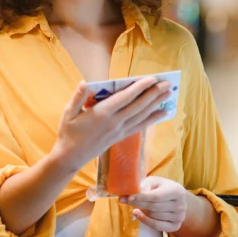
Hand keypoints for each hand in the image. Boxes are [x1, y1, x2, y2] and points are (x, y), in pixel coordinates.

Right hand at [52, 77, 170, 172]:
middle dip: (154, 94)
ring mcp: (119, 131)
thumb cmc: (68, 133)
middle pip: (139, 106)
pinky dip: (152, 119)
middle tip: (168, 83)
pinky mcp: (121, 137)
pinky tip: (161, 113)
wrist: (71, 157)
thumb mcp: (68, 113)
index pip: (125, 98)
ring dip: (157, 104)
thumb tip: (85, 83)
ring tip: (169, 94)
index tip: (152, 78)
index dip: (140, 88)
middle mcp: (114, 123)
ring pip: (142, 116)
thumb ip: (78, 98)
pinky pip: (140, 126)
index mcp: (102, 114)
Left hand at [120, 177, 187, 232]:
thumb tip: (127, 195)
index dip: (141, 198)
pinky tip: (138, 214)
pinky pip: (156, 226)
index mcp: (177, 191)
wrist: (176, 198)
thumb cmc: (162, 187)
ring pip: (153, 216)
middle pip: (153, 207)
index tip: (127, 197)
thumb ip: (143, 186)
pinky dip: (145, 220)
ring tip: (138, 204)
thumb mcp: (154, 182)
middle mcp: (181, 205)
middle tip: (126, 200)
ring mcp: (180, 217)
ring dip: (142, 210)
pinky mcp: (176, 226)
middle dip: (138, 203)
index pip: (156, 197)